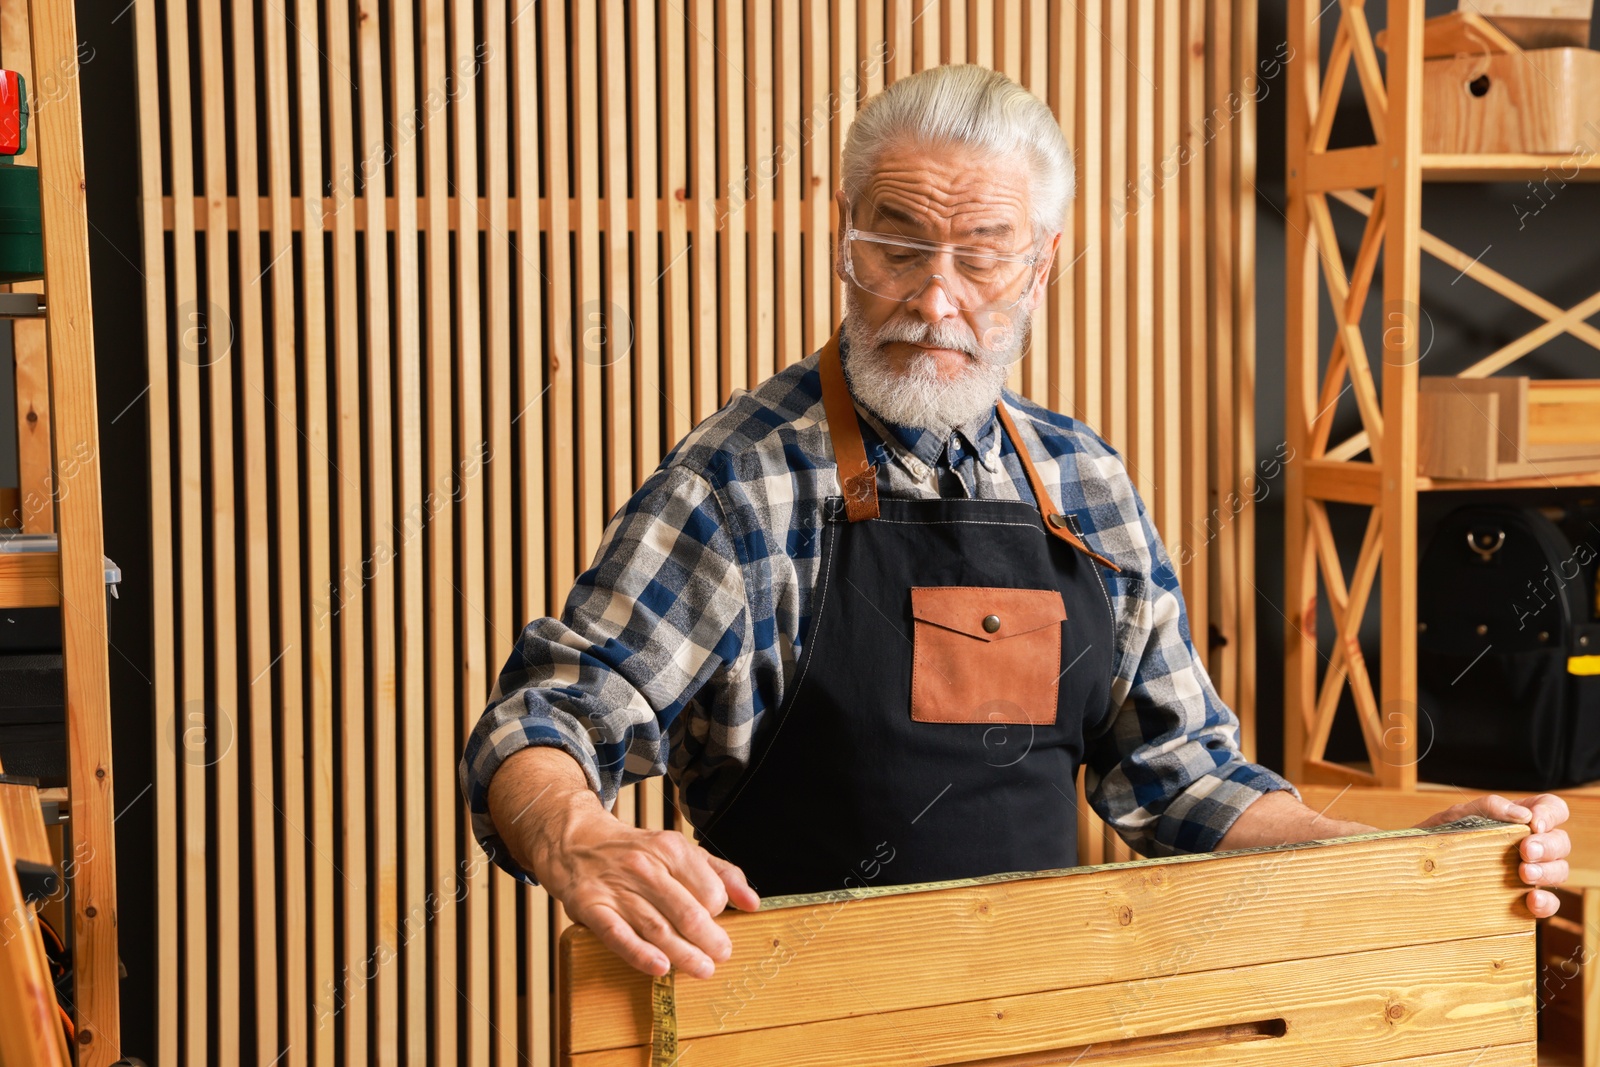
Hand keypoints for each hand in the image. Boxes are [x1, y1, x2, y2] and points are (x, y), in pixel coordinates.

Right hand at [541, 806, 760, 978]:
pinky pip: (618, 935)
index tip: (715, 922)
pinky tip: (659, 968)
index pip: (709, 891)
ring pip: (657, 928)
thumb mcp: (680, 850)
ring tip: (703, 969)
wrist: (575, 841)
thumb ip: (720, 873)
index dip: (718, 913)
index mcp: (671, 849)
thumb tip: (752, 903)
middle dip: (709, 940)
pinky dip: (640, 954)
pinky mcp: (591, 907)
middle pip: (687, 912)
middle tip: (721, 956)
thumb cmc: (635, 852)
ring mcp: (616, 888)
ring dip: (684, 954)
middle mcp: (645, 867)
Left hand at [1413, 793, 1570, 917]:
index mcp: (1520, 819)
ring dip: (1547, 871)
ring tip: (1524, 874)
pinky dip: (1546, 902)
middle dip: (1547, 846)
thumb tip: (1521, 814)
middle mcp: (1532, 845)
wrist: (1416, 870)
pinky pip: (1548, 902)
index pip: (1552, 808)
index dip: (1551, 814)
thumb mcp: (1458, 815)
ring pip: (1560, 870)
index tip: (1535, 824)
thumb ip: (1488, 807)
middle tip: (1526, 851)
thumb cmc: (1441, 836)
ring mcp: (1531, 872)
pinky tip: (1531, 900)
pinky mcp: (1524, 899)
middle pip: (1561, 841)